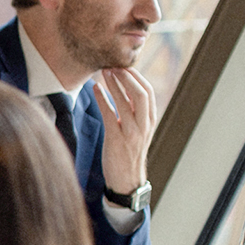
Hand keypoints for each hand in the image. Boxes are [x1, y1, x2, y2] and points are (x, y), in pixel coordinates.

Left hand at [93, 68, 154, 196]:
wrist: (127, 179)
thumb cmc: (128, 152)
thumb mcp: (137, 130)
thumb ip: (133, 112)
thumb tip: (123, 89)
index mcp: (150, 120)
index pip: (148, 92)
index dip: (136, 77)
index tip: (124, 66)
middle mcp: (144, 125)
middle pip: (141, 94)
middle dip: (127, 77)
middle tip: (113, 65)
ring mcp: (132, 132)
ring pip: (126, 102)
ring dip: (114, 84)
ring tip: (104, 72)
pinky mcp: (116, 139)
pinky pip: (110, 115)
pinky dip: (102, 99)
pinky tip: (95, 89)